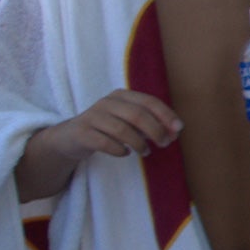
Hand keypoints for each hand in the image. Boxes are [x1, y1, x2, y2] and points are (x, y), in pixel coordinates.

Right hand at [52, 88, 182, 167]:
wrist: (70, 139)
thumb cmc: (108, 129)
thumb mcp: (130, 123)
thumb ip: (152, 124)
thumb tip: (175, 132)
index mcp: (121, 96)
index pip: (149, 101)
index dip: (166, 115)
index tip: (178, 130)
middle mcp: (106, 102)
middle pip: (137, 115)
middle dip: (155, 131)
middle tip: (164, 144)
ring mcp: (92, 116)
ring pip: (122, 130)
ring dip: (139, 143)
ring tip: (145, 152)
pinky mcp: (82, 133)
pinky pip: (105, 142)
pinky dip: (119, 150)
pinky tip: (125, 153)